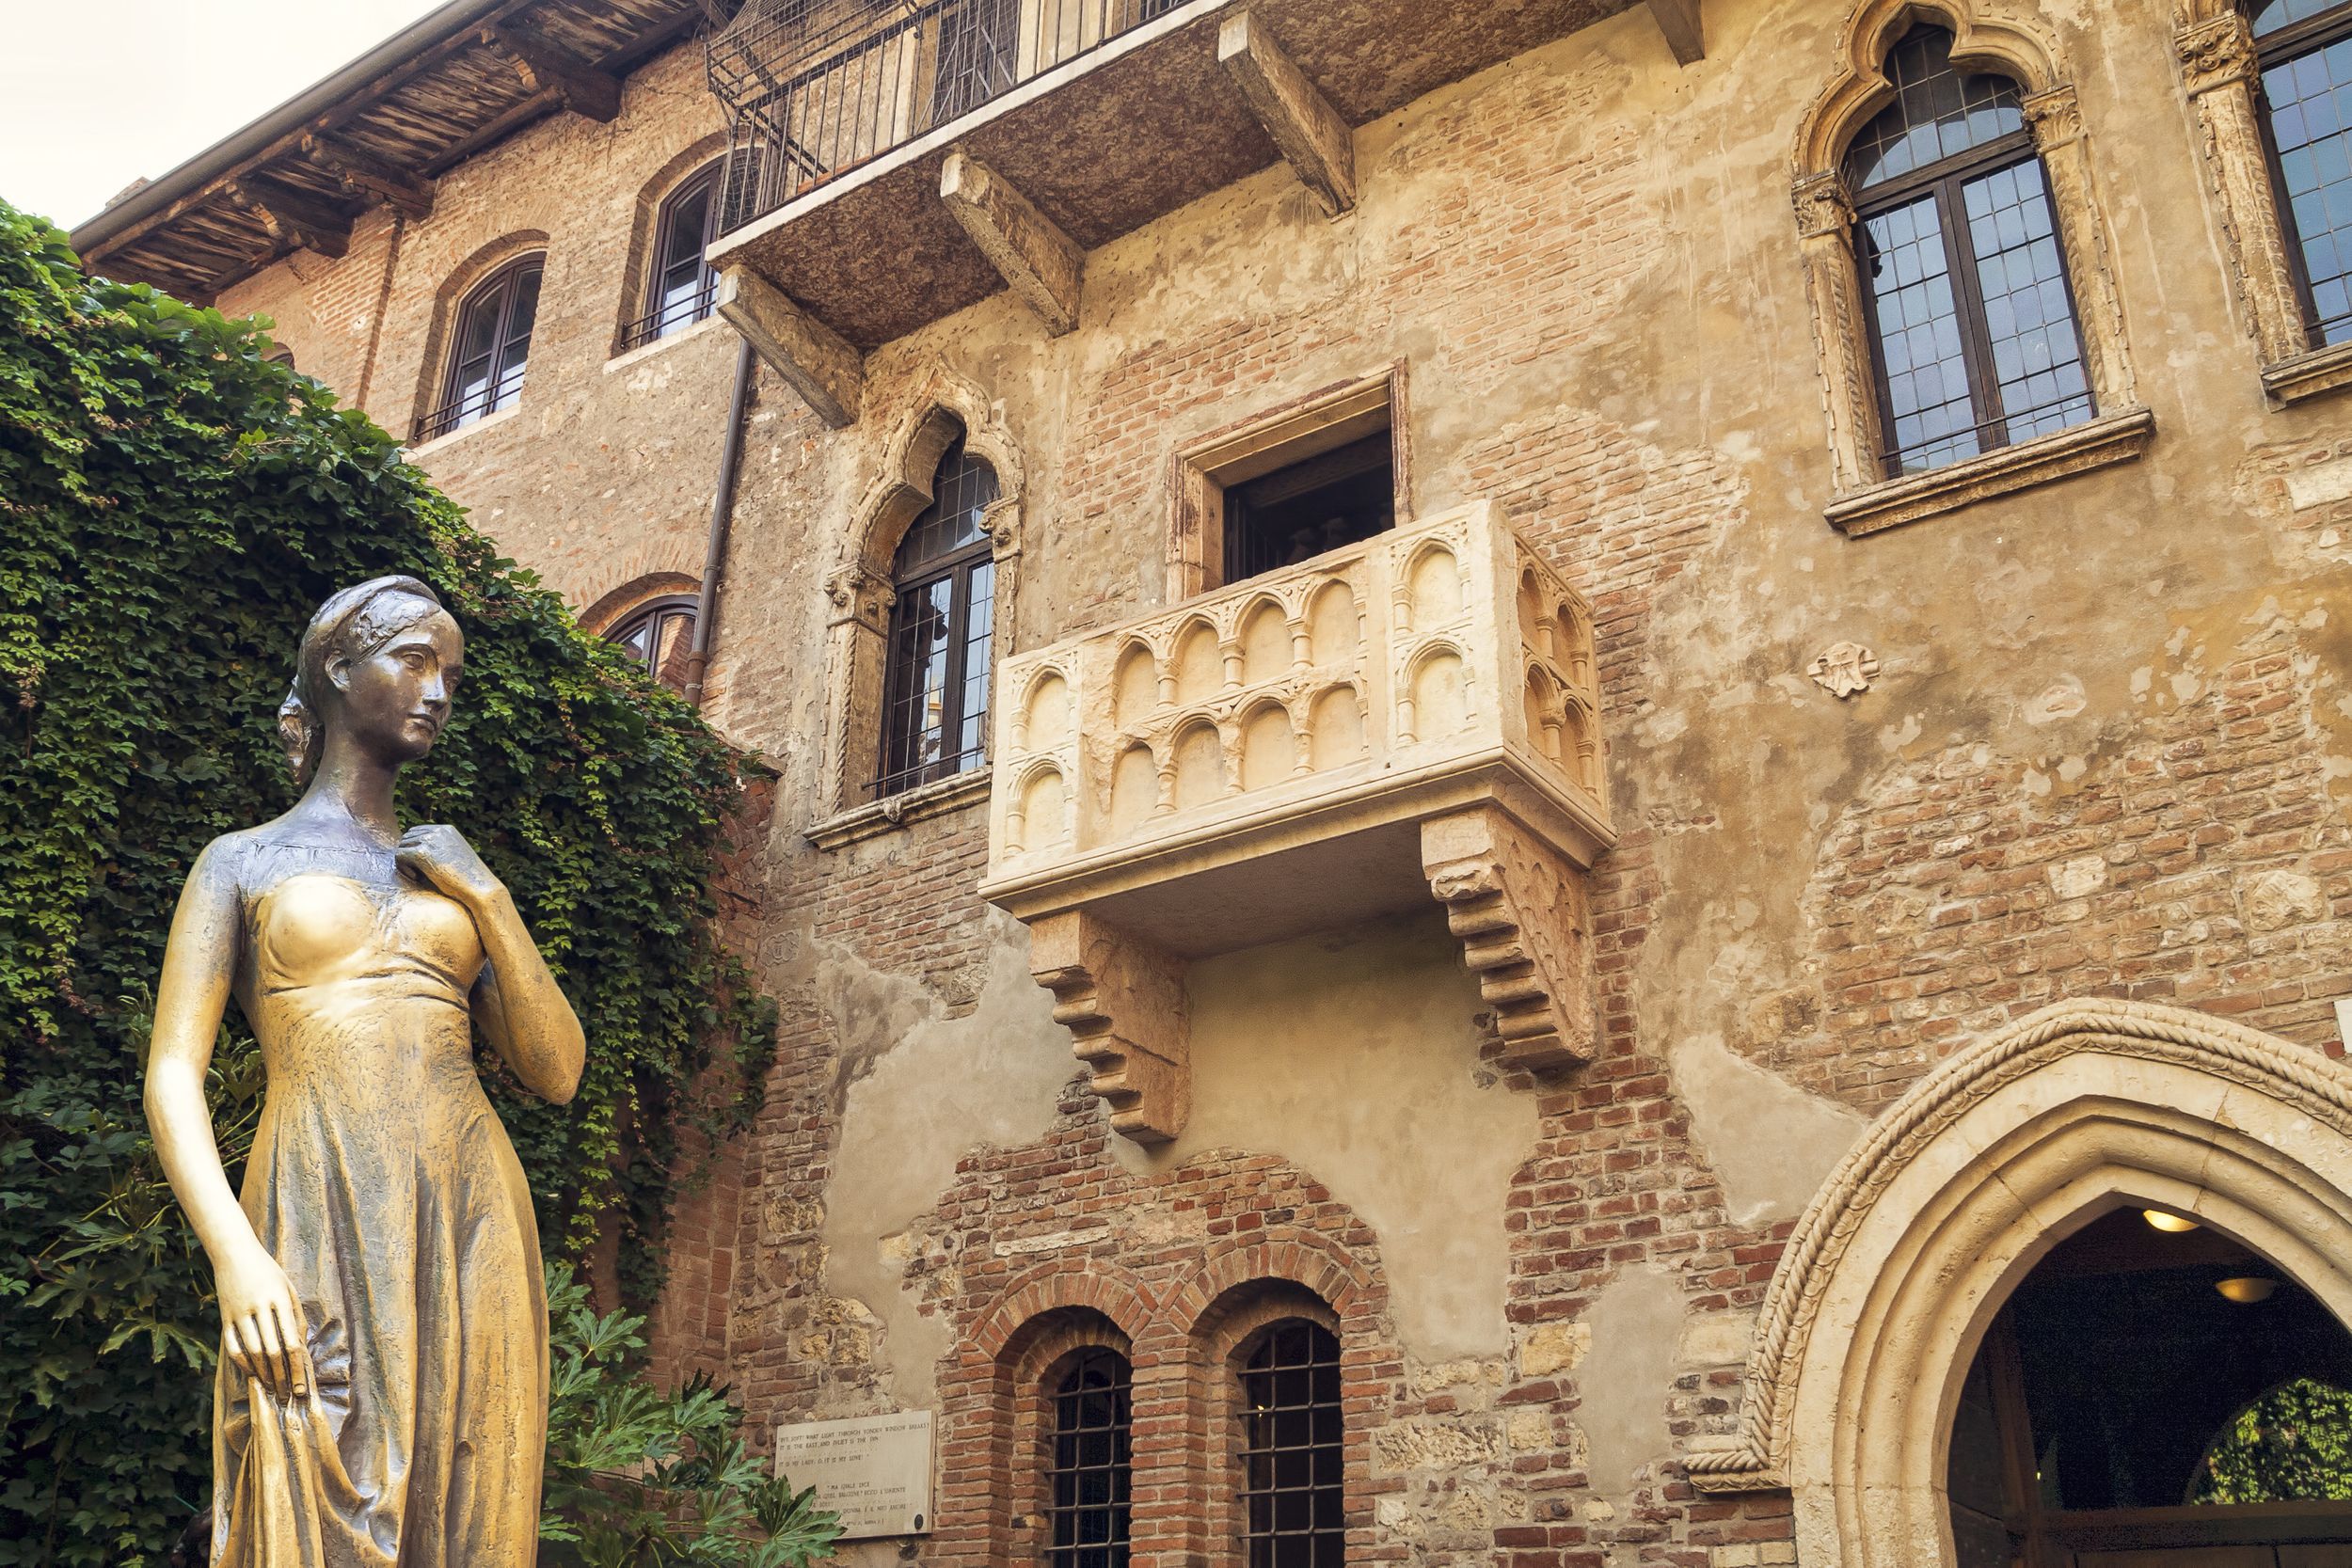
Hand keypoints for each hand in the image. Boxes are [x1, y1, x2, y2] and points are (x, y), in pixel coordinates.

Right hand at [216, 1246, 311, 1402]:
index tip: (302, 1387)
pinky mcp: (224, 1318)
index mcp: (280, 1299)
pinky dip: (242, 1363)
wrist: (234, 1253)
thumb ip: (296, 1315)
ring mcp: (239, 1313)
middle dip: (282, 1377)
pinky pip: (232, 1347)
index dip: (297, 1368)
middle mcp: (259, 1308)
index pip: (291, 1342)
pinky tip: (253, 1375)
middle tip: (288, 1396)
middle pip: (272, 1352)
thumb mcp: (288, 1287)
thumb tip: (301, 1346)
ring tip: (273, 1389)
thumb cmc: (268, 1271)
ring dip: (264, 1375)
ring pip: (253, 1352)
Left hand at [396, 824, 502, 905]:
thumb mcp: (455, 856)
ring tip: (418, 876)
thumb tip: (411, 850)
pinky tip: (416, 878)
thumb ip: (438, 849)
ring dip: (405, 862)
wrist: (479, 888)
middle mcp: (437, 831)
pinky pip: (399, 856)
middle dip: (408, 855)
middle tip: (419, 873)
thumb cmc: (468, 879)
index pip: (416, 831)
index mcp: (446, 829)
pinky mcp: (422, 854)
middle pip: (406, 838)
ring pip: (401, 847)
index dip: (414, 848)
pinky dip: (403, 868)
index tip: (422, 866)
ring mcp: (429, 841)